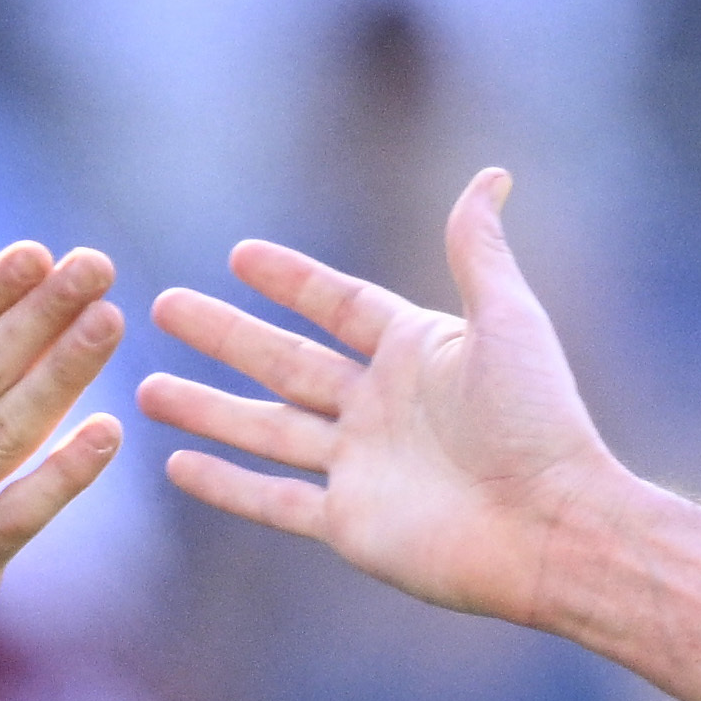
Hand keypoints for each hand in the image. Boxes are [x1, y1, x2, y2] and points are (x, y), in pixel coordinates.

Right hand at [141, 173, 700, 700]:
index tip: (238, 255)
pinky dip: (225, 484)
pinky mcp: (350, 525)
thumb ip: (479, 250)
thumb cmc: (540, 421)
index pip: (338, 306)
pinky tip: (177, 465)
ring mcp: (361, 467)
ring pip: (265, 429)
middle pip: (284, 362)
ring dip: (207, 409)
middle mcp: (382, 407)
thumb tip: (492, 172)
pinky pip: (273, 498)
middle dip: (224, 336)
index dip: (290, 281)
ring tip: (146, 387)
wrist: (554, 528)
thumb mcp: (507, 320)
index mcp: (417, 353)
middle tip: (162, 306)